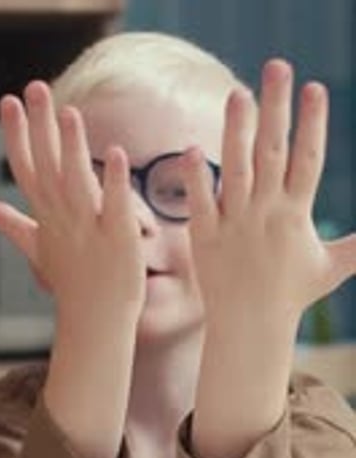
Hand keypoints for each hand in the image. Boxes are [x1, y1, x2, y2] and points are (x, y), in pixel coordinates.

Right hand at [0, 81, 144, 323]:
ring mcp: (90, 231)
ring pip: (78, 184)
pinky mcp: (120, 242)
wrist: (96, 322)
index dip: (16, 135)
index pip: (25, 169)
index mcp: (45, 218)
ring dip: (72, 148)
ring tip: (69, 112)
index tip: (7, 101)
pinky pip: (116, 208)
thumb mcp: (37, 251)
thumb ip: (12, 224)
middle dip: (39, 128)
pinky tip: (116, 153)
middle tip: (33, 88)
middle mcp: (63, 220)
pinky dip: (115, 183)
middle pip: (47, 168)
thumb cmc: (70, 285)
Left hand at [184, 58, 355, 335]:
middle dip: (276, 109)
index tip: (315, 88)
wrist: (250, 326)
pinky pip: (200, 203)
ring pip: (235, 170)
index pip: (308, 161)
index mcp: (295, 215)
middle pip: (272, 153)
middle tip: (277, 67)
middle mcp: (265, 214)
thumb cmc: (291, 295)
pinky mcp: (206, 237)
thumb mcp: (330, 267)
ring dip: (236, 131)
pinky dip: (196, 179)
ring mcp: (235, 224)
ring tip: (238, 93)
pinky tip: (190, 149)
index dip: (312, 124)